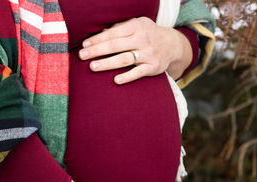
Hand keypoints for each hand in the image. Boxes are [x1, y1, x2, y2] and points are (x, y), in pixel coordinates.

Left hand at [78, 17, 192, 83]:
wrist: (174, 45)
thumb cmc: (149, 34)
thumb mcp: (137, 25)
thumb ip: (120, 29)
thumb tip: (100, 33)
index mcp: (137, 26)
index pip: (113, 33)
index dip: (97, 39)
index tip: (84, 45)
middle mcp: (142, 39)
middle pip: (116, 45)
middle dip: (97, 50)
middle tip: (82, 55)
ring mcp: (148, 54)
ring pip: (124, 59)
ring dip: (107, 63)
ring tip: (92, 67)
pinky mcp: (153, 67)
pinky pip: (138, 73)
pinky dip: (127, 77)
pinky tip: (116, 81)